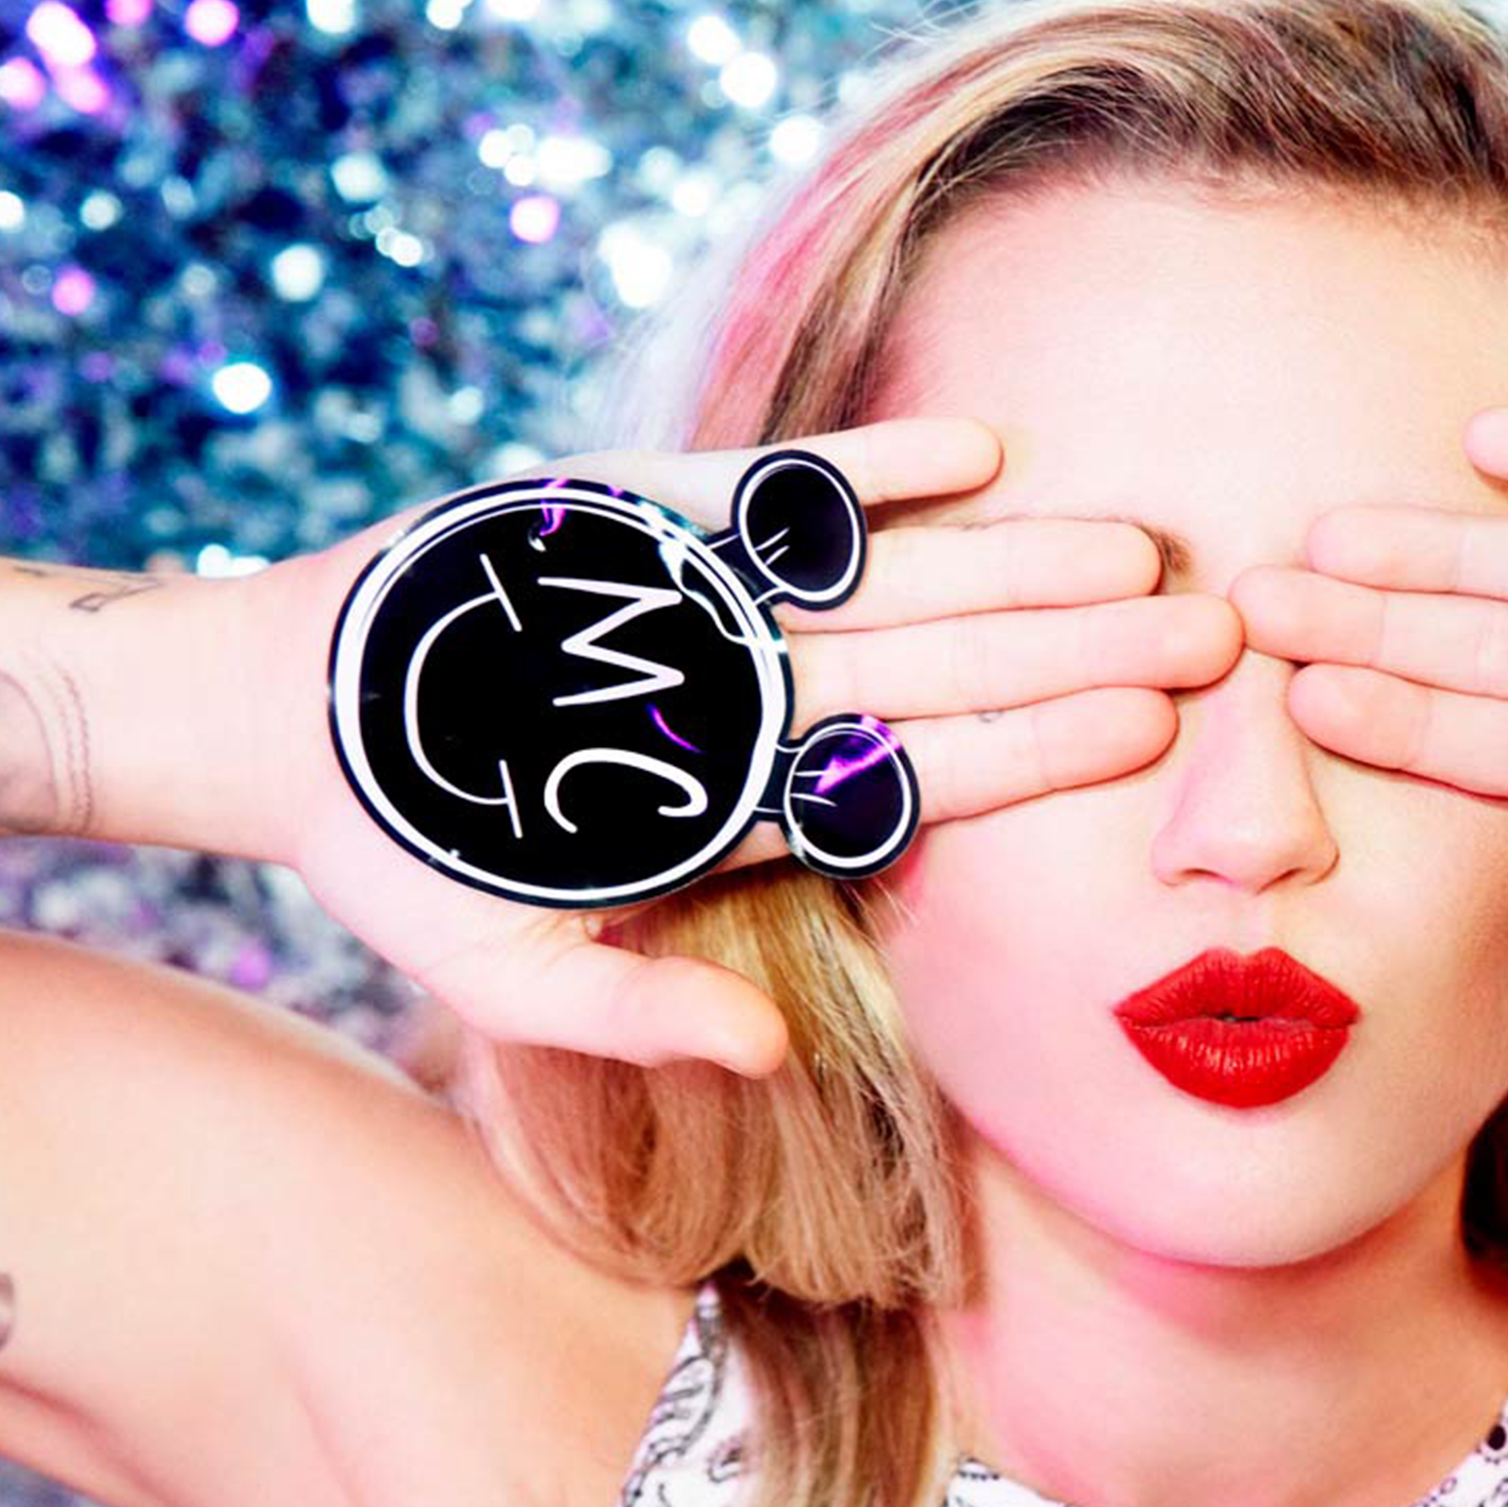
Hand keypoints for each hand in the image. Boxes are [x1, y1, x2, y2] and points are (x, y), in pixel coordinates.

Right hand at [226, 417, 1234, 1074]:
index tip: (1151, 734)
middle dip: (1080, 648)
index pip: (930, 776)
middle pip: (955, 671)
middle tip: (1218, 628)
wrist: (290, 722)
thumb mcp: (516, 980)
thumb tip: (778, 1057)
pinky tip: (986, 449)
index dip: (1042, 750)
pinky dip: (875, 468)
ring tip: (1139, 541)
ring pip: (902, 578)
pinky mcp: (652, 515)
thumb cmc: (410, 864)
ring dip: (1018, 556)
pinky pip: (787, 490)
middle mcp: (764, 699)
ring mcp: (719, 605)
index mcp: (754, 805)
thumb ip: (647, 1018)